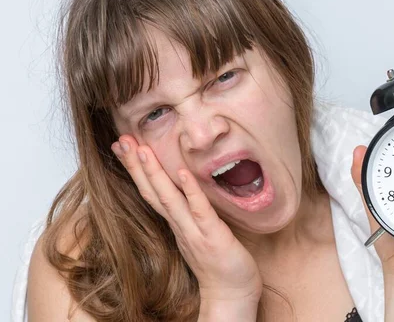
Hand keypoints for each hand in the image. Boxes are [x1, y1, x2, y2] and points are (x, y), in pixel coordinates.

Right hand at [111, 136, 261, 313]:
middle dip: (136, 165)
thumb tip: (183, 191)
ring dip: (154, 174)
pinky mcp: (212, 236)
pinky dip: (190, 191)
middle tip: (120, 139)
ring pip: (169, 199)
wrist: (231, 295)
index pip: (151, 191)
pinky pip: (199, 210)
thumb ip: (189, 214)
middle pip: (152, 192)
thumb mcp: (199, 233)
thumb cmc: (219, 264)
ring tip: (140, 149)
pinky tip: (181, 173)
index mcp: (177, 223)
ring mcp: (194, 231)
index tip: (123, 146)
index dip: (136, 169)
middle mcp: (180, 225)